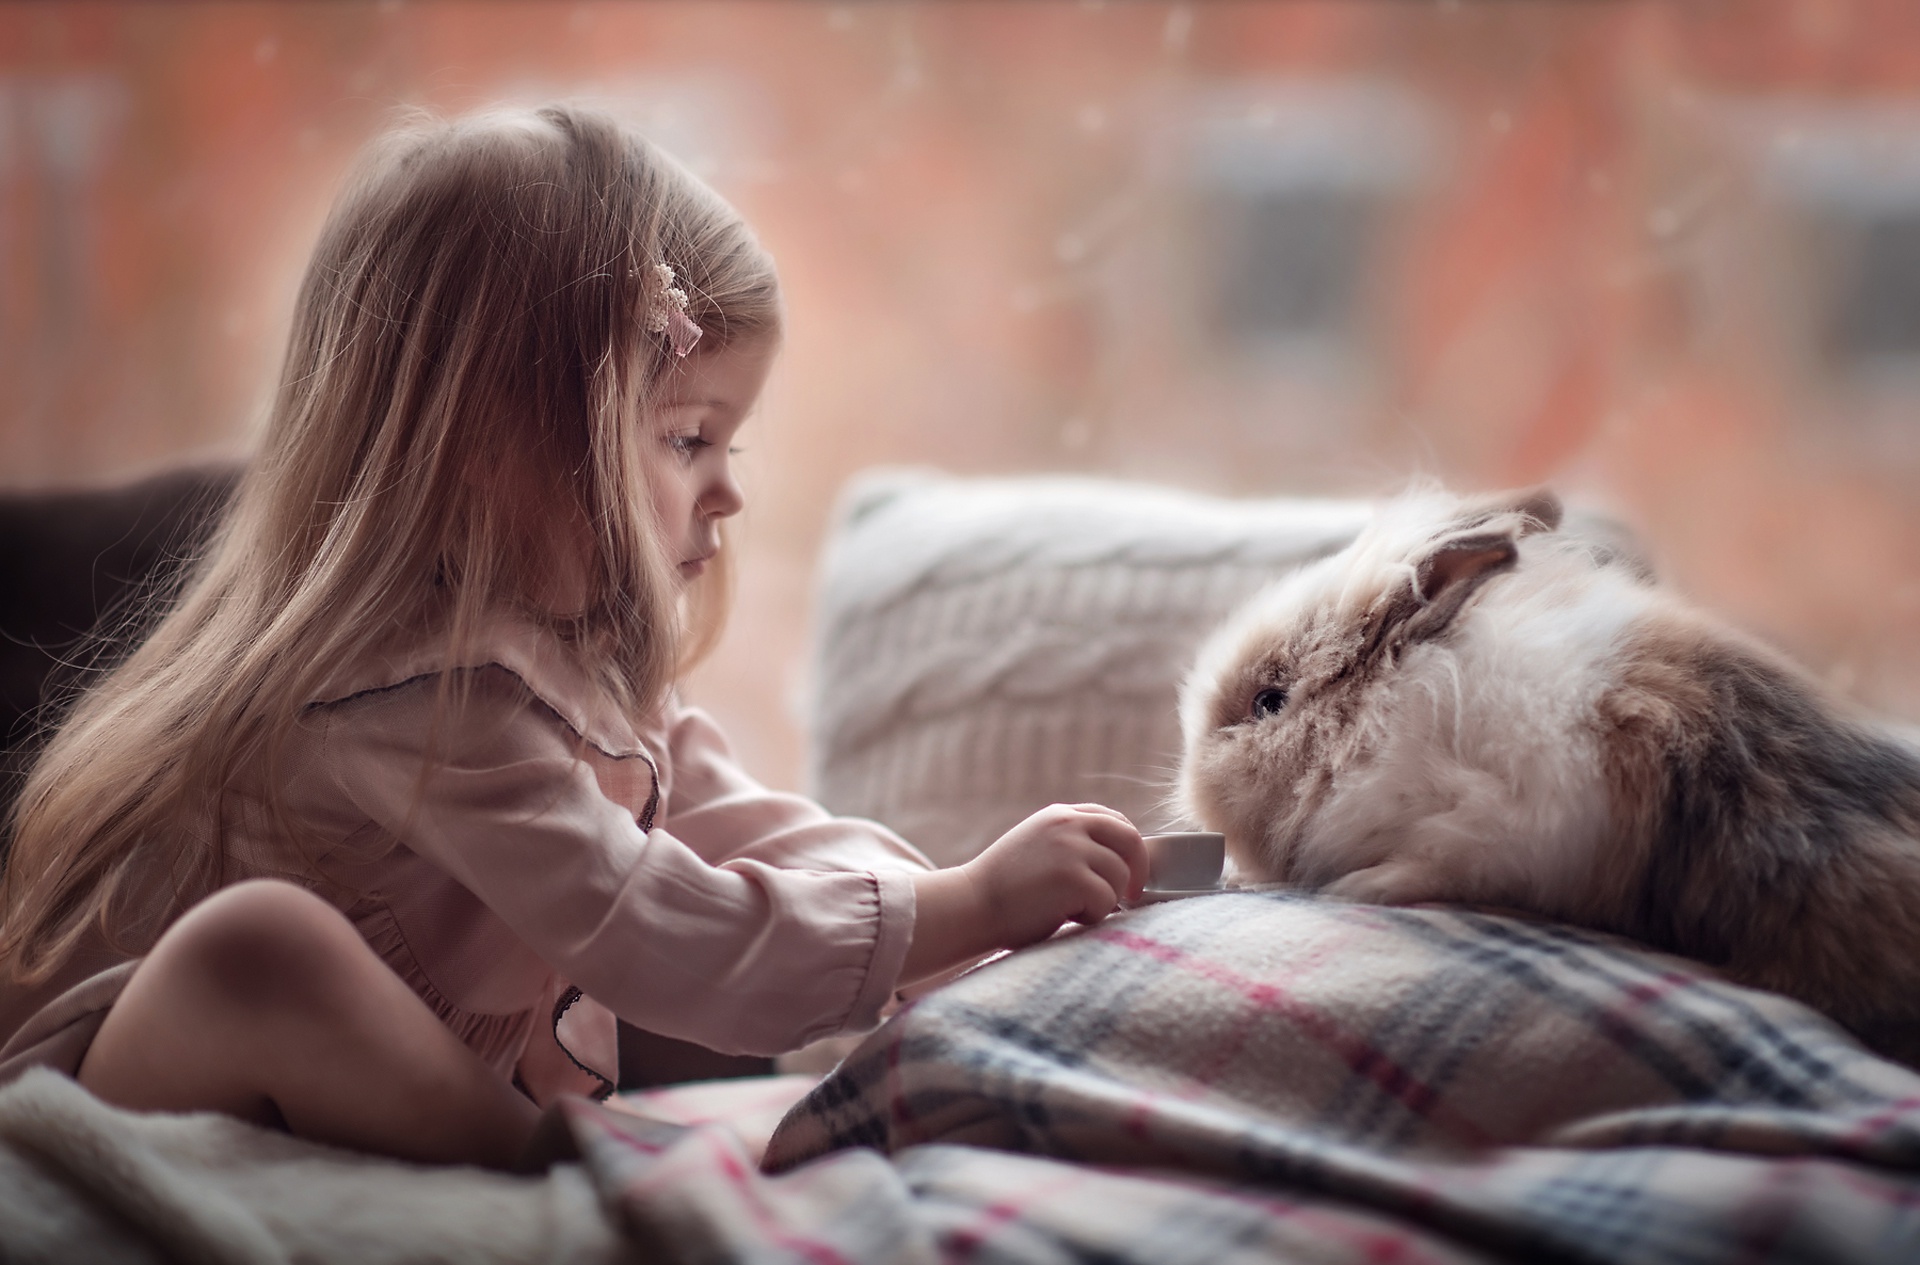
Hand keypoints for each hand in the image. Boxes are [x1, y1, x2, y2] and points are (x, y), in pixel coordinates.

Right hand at [903, 804, 1145, 981]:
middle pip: (1129, 840)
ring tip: (1069, 909)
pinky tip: (1062, 916)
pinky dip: (1091, 916)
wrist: (970, 905)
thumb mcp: (1037, 847)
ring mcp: (1071, 849)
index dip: (1128, 847)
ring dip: (1103, 900)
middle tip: (1132, 896)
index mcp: (1059, 816)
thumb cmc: (1002, 889)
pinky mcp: (1073, 877)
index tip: (1129, 871)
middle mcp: (1068, 824)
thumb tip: (1117, 861)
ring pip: (1119, 876)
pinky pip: (1106, 901)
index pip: (1113, 819)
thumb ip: (1071, 843)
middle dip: (1138, 870)